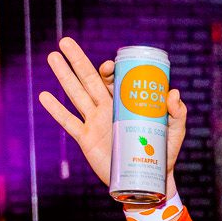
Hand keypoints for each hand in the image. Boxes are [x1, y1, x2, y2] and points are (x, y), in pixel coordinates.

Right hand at [37, 37, 188, 191]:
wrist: (147, 179)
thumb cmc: (163, 153)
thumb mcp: (175, 131)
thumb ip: (177, 113)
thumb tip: (173, 93)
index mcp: (126, 102)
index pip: (113, 79)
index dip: (108, 69)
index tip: (109, 66)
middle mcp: (108, 108)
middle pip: (89, 79)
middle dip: (77, 60)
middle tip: (65, 41)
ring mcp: (95, 122)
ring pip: (76, 95)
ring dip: (63, 76)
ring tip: (52, 57)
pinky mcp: (86, 139)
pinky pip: (69, 122)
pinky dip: (56, 110)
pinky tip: (44, 96)